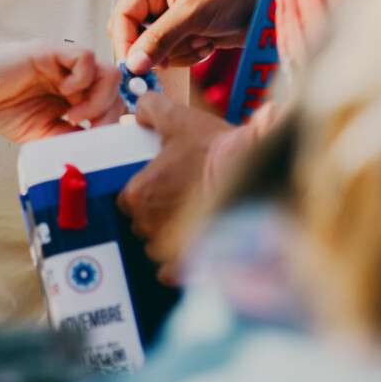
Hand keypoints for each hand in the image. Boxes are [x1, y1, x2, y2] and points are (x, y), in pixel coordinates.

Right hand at [0, 40, 119, 142]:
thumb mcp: (41, 135)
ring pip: (108, 73)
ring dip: (99, 99)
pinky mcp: (52, 51)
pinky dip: (82, 79)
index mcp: (77, 96)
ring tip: (75, 116)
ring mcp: (66, 64)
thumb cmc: (3, 108)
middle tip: (88, 131)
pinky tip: (64, 93)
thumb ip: (68, 140)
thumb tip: (95, 155)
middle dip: (109, 116)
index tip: (100, 143)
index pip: (113, 105)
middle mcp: (76, 78)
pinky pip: (85, 58)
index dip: (114, 124)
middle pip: (117, 91)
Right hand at [110, 0, 266, 72]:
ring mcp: (167, 17)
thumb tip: (133, 65)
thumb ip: (160, 39)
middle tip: (178, 51)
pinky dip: (189, 55)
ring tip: (203, 37)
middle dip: (158, 49)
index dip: (126, 43)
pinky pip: (172, 56)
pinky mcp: (181, 33)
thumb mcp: (192, 13)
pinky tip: (208, 42)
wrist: (266, 1)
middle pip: (135, 36)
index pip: (122, 16)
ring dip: (179, 52)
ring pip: (154, 51)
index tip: (134, 68)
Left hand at [118, 92, 232, 265]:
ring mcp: (170, 247)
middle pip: (142, 224)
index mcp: (138, 195)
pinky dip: (179, 265)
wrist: (252, 172)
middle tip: (179, 199)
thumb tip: (140, 112)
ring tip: (193, 220)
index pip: (128, 200)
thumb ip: (151, 110)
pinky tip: (192, 251)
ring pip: (159, 247)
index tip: (161, 186)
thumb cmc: (213, 148)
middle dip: (156, 215)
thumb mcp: (178, 119)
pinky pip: (173, 272)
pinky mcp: (191, 263)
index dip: (144, 193)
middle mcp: (148, 225)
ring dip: (169, 237)